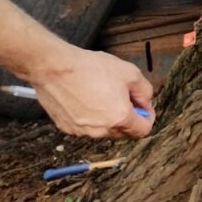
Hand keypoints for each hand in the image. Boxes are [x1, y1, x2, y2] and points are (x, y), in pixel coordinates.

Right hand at [28, 44, 155, 139]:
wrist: (54, 68)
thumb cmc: (91, 68)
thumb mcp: (130, 73)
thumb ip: (145, 92)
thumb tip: (145, 104)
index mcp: (119, 118)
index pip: (143, 131)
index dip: (147, 117)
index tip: (143, 107)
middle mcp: (100, 130)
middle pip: (124, 132)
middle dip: (129, 118)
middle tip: (124, 98)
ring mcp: (82, 131)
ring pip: (105, 131)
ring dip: (109, 119)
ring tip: (103, 96)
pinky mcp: (66, 128)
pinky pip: (87, 128)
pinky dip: (91, 118)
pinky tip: (87, 100)